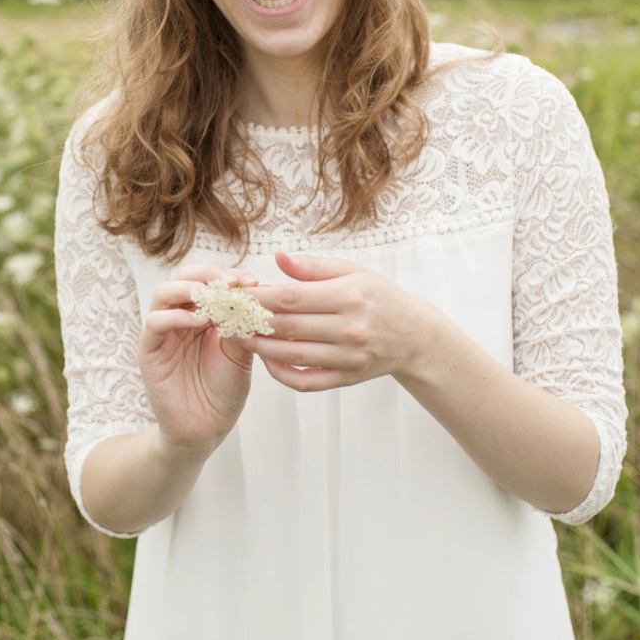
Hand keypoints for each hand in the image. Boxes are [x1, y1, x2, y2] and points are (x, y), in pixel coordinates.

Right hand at [138, 261, 257, 453]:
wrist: (206, 428)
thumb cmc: (224, 391)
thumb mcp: (241, 352)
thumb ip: (243, 323)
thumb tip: (251, 293)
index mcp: (205, 314)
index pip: (210, 279)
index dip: (230, 275)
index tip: (253, 282)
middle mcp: (181, 317)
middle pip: (185, 276)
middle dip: (210, 274)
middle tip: (233, 283)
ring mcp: (163, 333)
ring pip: (165, 292)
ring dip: (191, 289)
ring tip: (215, 299)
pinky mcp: (148, 351)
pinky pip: (155, 322)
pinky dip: (176, 316)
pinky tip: (199, 321)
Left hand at [239, 250, 440, 392]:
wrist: (414, 335)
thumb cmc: (380, 298)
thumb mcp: (354, 272)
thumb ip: (314, 267)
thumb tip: (277, 258)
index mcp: (351, 296)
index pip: (292, 297)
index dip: (258, 297)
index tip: (235, 294)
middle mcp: (352, 328)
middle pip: (288, 327)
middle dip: (250, 321)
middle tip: (225, 316)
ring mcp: (350, 357)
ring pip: (291, 355)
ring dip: (258, 347)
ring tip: (236, 336)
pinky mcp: (347, 379)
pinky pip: (305, 381)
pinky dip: (280, 373)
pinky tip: (266, 358)